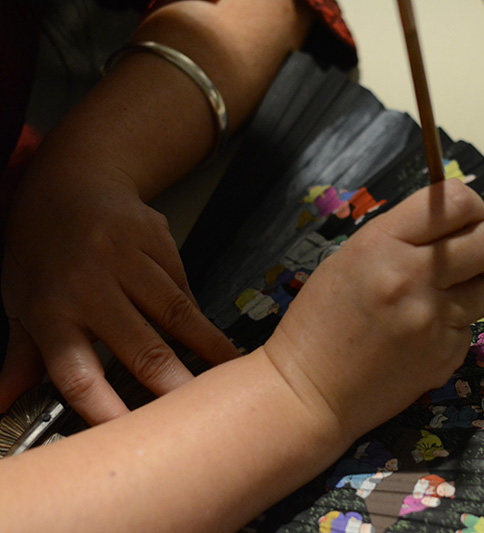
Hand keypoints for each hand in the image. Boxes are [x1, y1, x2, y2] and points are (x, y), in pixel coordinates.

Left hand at [0, 167, 239, 423]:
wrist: (73, 178)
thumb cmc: (40, 245)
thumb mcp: (19, 298)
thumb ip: (21, 356)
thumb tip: (2, 402)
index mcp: (50, 310)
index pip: (77, 373)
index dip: (103, 408)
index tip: (130, 434)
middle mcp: (89, 285)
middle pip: (140, 345)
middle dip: (173, 382)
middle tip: (198, 408)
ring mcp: (127, 258)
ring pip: (176, 312)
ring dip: (206, 345)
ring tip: (229, 369)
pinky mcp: (158, 240)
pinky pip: (183, 284)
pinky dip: (195, 311)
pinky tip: (202, 327)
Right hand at [260, 179, 483, 438]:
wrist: (309, 391)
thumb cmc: (320, 320)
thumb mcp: (351, 259)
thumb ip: (402, 237)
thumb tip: (452, 225)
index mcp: (383, 243)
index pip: (456, 202)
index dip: (470, 207)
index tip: (465, 220)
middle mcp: (414, 276)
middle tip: (468, 258)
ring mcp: (434, 319)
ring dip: (469, 291)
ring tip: (432, 303)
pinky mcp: (447, 354)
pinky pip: (469, 327)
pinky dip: (453, 327)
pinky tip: (420, 337)